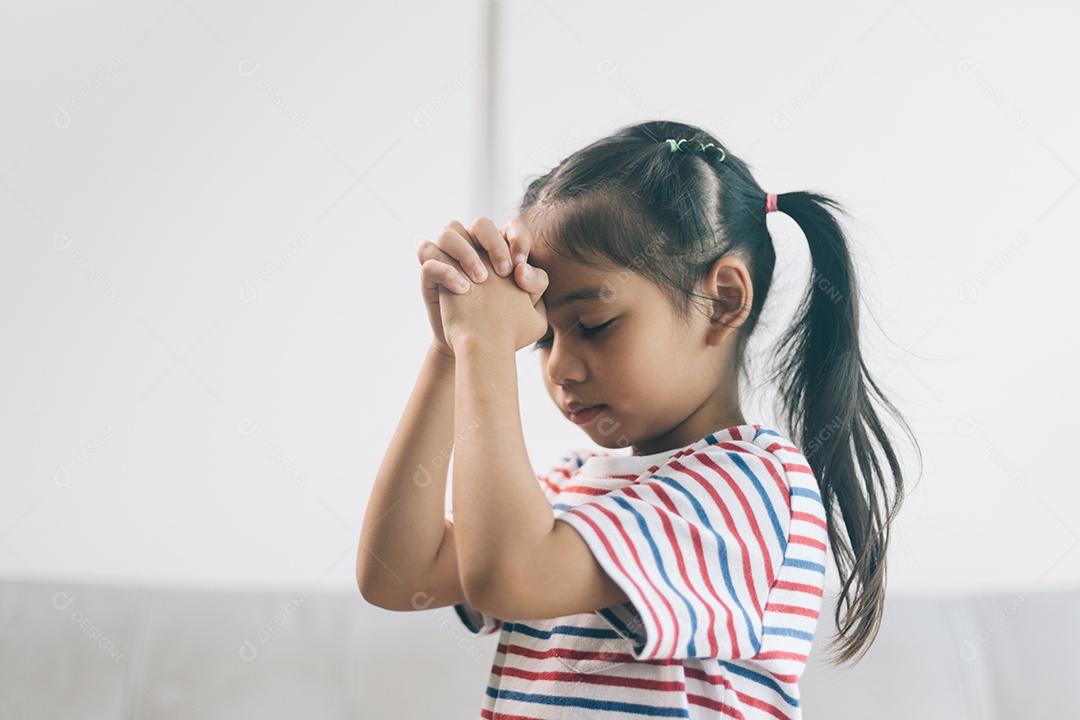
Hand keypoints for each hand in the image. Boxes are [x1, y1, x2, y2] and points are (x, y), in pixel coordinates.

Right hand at [417, 216, 545, 360]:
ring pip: (449, 233)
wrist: (476, 350)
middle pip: (481, 224)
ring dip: (466, 253)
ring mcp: (450, 259)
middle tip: (504, 272)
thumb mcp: (531, 310)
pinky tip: (462, 289)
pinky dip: (445, 269)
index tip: (521, 264)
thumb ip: (537, 284)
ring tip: (480, 280)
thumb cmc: (504, 326)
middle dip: (494, 244)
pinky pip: (428, 254)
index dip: (518, 237)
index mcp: (501, 251)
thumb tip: (523, 270)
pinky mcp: (431, 274)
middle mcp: (474, 249)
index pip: (511, 227)